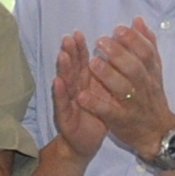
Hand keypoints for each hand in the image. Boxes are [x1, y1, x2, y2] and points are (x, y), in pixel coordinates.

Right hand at [48, 32, 106, 159]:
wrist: (87, 142)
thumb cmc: (97, 114)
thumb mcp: (105, 91)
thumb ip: (107, 72)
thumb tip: (116, 50)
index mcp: (85, 83)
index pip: (82, 62)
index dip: (80, 48)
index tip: (78, 33)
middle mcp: (74, 90)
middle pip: (72, 69)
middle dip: (70, 53)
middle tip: (68, 38)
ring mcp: (68, 103)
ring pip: (66, 83)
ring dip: (63, 69)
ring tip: (62, 55)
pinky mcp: (65, 118)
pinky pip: (63, 104)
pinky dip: (60, 93)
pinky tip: (57, 82)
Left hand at [79, 21, 174, 155]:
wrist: (158, 132)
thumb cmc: (151, 97)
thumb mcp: (153, 71)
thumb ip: (147, 46)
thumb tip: (138, 20)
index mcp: (151, 73)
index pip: (146, 53)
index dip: (134, 40)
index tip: (118, 29)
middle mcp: (145, 87)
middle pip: (135, 68)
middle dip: (119, 53)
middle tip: (100, 41)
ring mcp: (134, 104)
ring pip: (123, 88)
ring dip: (107, 75)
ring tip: (92, 63)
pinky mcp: (122, 120)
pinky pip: (109, 112)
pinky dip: (96, 104)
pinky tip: (81, 95)